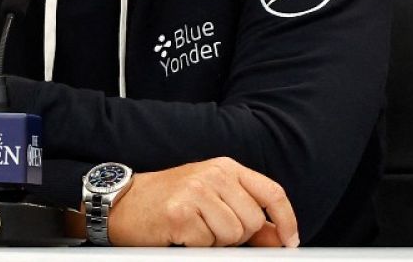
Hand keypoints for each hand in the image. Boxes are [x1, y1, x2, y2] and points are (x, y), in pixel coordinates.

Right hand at [106, 157, 299, 247]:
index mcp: (226, 168)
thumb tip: (278, 237)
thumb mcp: (211, 197)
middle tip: (211, 229)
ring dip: (215, 242)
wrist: (123, 203)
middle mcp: (213, 174)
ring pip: (232, 235)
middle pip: (252, 220)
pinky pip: (206, 244)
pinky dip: (195, 246)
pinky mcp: (180, 213)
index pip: (271, 192)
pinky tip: (180, 234)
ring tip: (194, 230)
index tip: (289, 241)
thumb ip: (244, 213)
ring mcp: (196, 191)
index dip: (286, 220)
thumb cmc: (168, 200)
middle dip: (237, 236)